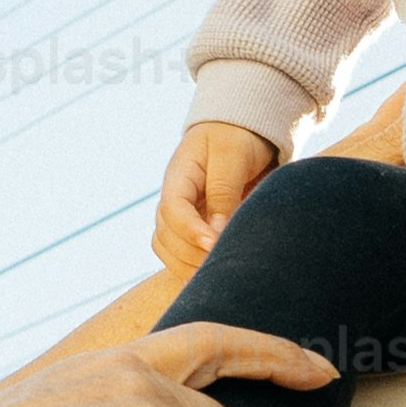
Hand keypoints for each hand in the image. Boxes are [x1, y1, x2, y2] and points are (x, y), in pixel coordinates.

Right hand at [154, 122, 282, 269]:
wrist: (239, 132)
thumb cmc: (236, 139)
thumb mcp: (232, 157)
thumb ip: (224, 192)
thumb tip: (217, 233)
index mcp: (179, 177)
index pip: (172, 210)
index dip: (190, 231)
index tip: (214, 244)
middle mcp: (174, 199)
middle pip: (165, 236)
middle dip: (191, 253)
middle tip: (224, 262)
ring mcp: (180, 215)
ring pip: (168, 250)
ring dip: (188, 266)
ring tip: (220, 273)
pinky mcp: (192, 228)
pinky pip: (180, 255)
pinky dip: (192, 268)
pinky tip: (215, 274)